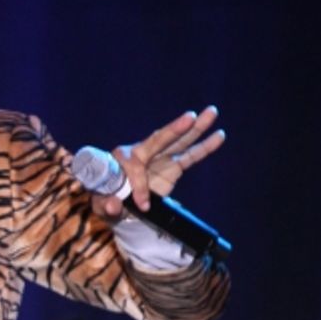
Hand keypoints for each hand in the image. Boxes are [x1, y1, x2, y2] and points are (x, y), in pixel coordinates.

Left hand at [91, 106, 224, 218]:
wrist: (118, 203)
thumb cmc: (106, 199)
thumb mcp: (101, 205)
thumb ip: (107, 205)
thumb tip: (115, 206)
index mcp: (120, 159)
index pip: (134, 164)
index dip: (139, 183)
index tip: (142, 203)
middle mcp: (141, 153)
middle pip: (159, 139)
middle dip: (174, 129)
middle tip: (190, 117)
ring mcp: (158, 158)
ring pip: (178, 142)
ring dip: (195, 129)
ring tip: (211, 112)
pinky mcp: (172, 166)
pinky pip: (190, 156)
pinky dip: (204, 147)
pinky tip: (218, 136)